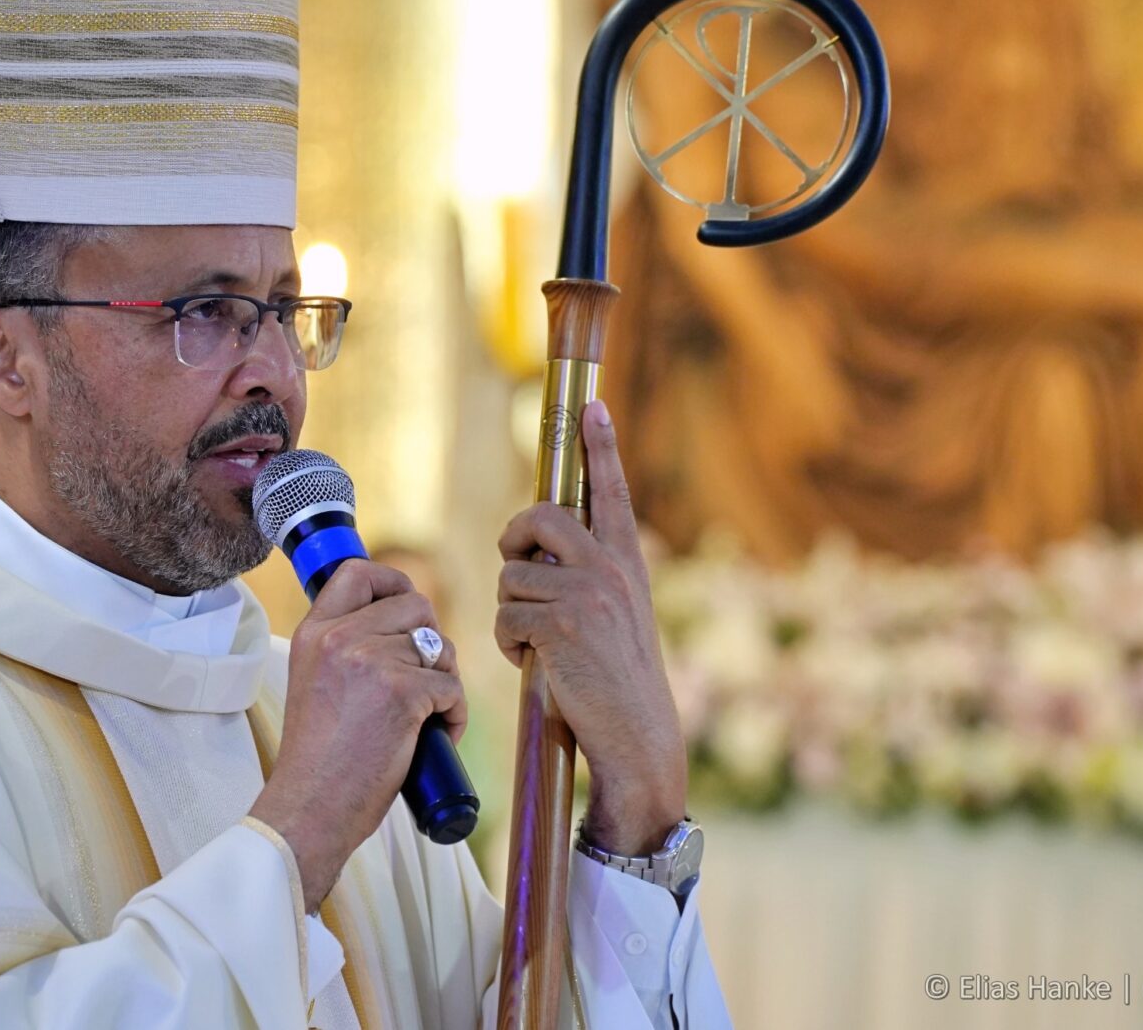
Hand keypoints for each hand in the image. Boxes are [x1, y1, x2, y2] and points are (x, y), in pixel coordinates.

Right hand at [248, 560, 463, 908]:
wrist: (310, 807)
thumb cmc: (319, 759)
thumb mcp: (315, 682)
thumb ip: (343, 650)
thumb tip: (400, 628)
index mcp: (314, 632)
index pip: (358, 572)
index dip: (393, 582)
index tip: (406, 610)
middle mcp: (341, 637)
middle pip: (416, 605)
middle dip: (432, 640)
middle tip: (425, 679)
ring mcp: (372, 661)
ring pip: (440, 647)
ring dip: (446, 680)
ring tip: (429, 715)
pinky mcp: (403, 693)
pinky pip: (453, 686)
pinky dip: (455, 714)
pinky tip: (438, 736)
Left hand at [495, 399, 687, 856]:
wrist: (636, 735)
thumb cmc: (616, 682)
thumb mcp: (616, 617)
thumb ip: (588, 578)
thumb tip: (535, 553)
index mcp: (628, 562)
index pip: (612, 492)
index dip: (600, 448)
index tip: (593, 407)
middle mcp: (612, 568)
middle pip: (540, 519)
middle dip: (514, 542)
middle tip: (517, 569)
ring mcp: (588, 593)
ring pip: (513, 578)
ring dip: (511, 613)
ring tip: (538, 644)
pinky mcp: (561, 623)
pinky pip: (506, 616)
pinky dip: (509, 643)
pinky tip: (536, 664)